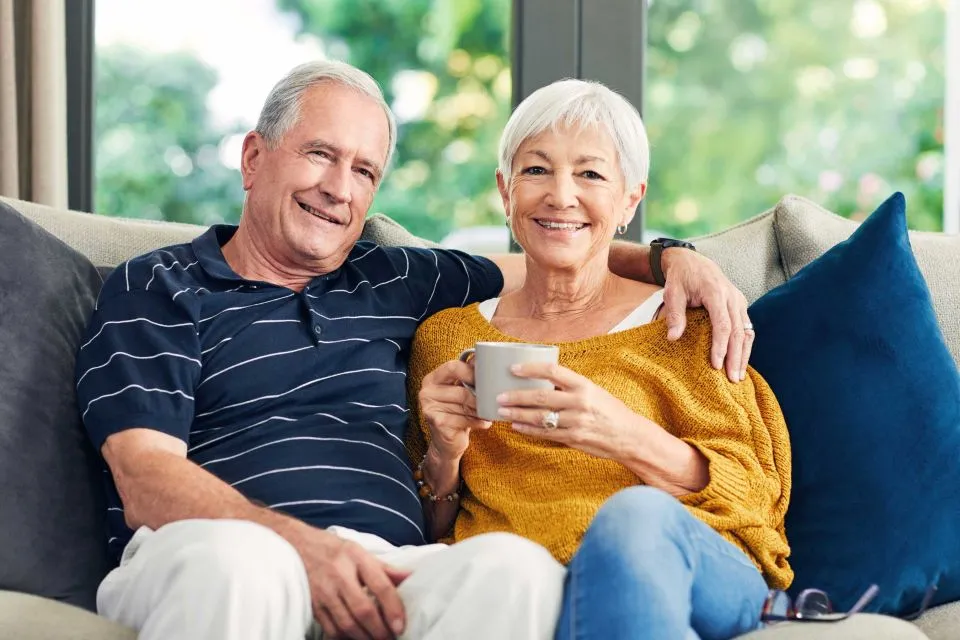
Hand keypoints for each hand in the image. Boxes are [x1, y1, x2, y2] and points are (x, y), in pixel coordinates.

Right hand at [297, 526, 410, 639]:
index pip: (380, 585)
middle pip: (363, 610)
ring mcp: (324, 592)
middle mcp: (339, 575)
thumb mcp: (361, 551)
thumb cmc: (335, 550)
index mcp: (356, 558)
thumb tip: (410, 576)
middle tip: (390, 637)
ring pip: (347, 624)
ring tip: (376, 639)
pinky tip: (356, 637)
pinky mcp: (313, 605)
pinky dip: (345, 637)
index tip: (400, 625)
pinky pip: (331, 629)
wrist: (298, 546)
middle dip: (379, 630)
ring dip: (365, 637)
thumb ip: (385, 567)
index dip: (393, 608)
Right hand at [419, 359, 492, 461]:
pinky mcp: (437, 423)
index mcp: (432, 379)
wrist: (447, 441)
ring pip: (464, 406)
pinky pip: (464, 419)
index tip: (486, 378)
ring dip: (480, 410)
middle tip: (491, 400)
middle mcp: (426, 392)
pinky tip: (484, 423)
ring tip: (489, 412)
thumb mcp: (459, 391)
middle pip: (461, 390)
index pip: (452, 367)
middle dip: (479, 397)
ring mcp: (429, 408)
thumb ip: (466, 377)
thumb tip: (484, 359)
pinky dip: (478, 422)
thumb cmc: (456, 412)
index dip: (471, 371)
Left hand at [495, 362, 650, 459]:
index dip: (530, 369)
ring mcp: (575, 422)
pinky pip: (545, 433)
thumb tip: (542, 379)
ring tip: (501, 410)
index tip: (513, 368)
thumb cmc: (609, 410)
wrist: (629, 436)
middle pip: (540, 397)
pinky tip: (516, 425)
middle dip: (516, 396)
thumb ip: (570, 386)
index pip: (552, 372)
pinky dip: (527, 429)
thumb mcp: (593, 391)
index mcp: (583, 385)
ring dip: (517, 414)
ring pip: (539, 417)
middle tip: (499, 395)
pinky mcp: (572, 439)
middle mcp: (579, 402)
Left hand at [660, 248, 752, 381]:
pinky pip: (746, 328)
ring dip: (744, 354)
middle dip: (736, 357)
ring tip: (738, 376)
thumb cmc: (680, 278)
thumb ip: (674, 314)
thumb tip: (673, 337)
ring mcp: (738, 300)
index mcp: (715, 292)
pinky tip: (740, 361)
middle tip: (732, 379)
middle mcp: (732, 296)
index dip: (720, 347)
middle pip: (738, 331)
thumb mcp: (672, 292)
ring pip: (746, 331)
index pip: (722, 325)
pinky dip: (745, 345)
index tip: (716, 366)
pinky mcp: (740, 305)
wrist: (692, 261)